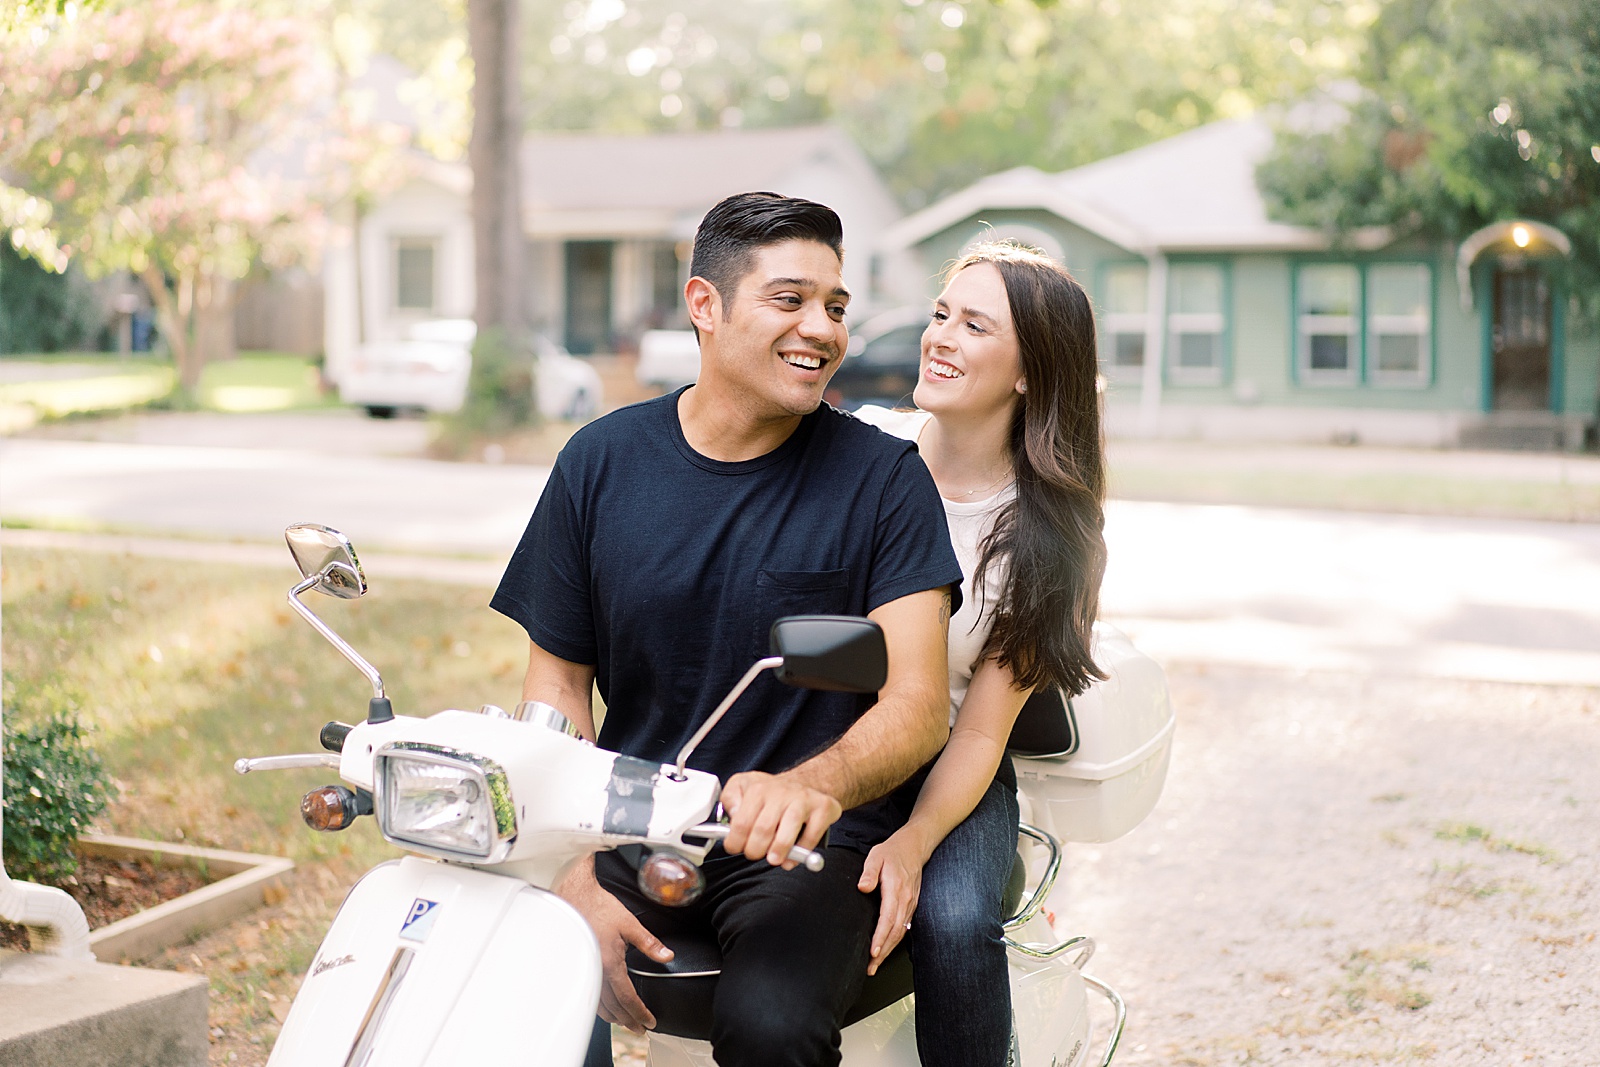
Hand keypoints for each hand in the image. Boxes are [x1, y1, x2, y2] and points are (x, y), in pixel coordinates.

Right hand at [555, 856, 673, 1032]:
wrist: (573, 896)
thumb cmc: (598, 907)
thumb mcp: (629, 924)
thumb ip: (649, 943)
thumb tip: (667, 956)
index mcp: (609, 964)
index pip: (627, 998)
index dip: (639, 1012)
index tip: (649, 1021)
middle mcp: (595, 972)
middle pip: (613, 1007)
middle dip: (628, 1020)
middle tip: (640, 1028)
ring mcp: (584, 970)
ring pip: (599, 1005)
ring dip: (614, 1017)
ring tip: (625, 1022)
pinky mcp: (578, 966)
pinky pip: (589, 995)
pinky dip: (600, 1006)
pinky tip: (605, 1006)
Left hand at [719, 771, 841, 868]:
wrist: (808, 781)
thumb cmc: (772, 792)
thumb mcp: (742, 785)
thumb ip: (730, 799)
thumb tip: (733, 816)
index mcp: (758, 789)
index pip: (742, 823)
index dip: (736, 842)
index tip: (736, 848)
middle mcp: (781, 793)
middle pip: (763, 830)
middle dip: (755, 850)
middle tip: (754, 854)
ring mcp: (803, 800)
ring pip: (787, 832)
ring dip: (778, 851)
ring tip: (773, 859)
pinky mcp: (823, 808)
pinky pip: (812, 835)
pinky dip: (802, 852)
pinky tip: (793, 857)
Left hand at [857, 831, 928, 975]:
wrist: (914, 847)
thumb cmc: (893, 852)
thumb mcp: (876, 856)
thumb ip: (869, 872)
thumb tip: (863, 887)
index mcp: (896, 889)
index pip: (889, 919)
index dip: (881, 938)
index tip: (873, 952)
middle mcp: (906, 900)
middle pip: (895, 932)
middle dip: (883, 952)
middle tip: (870, 967)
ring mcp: (910, 904)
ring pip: (900, 932)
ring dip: (889, 950)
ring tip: (875, 963)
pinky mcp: (911, 906)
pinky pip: (903, 927)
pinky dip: (894, 941)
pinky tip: (886, 948)